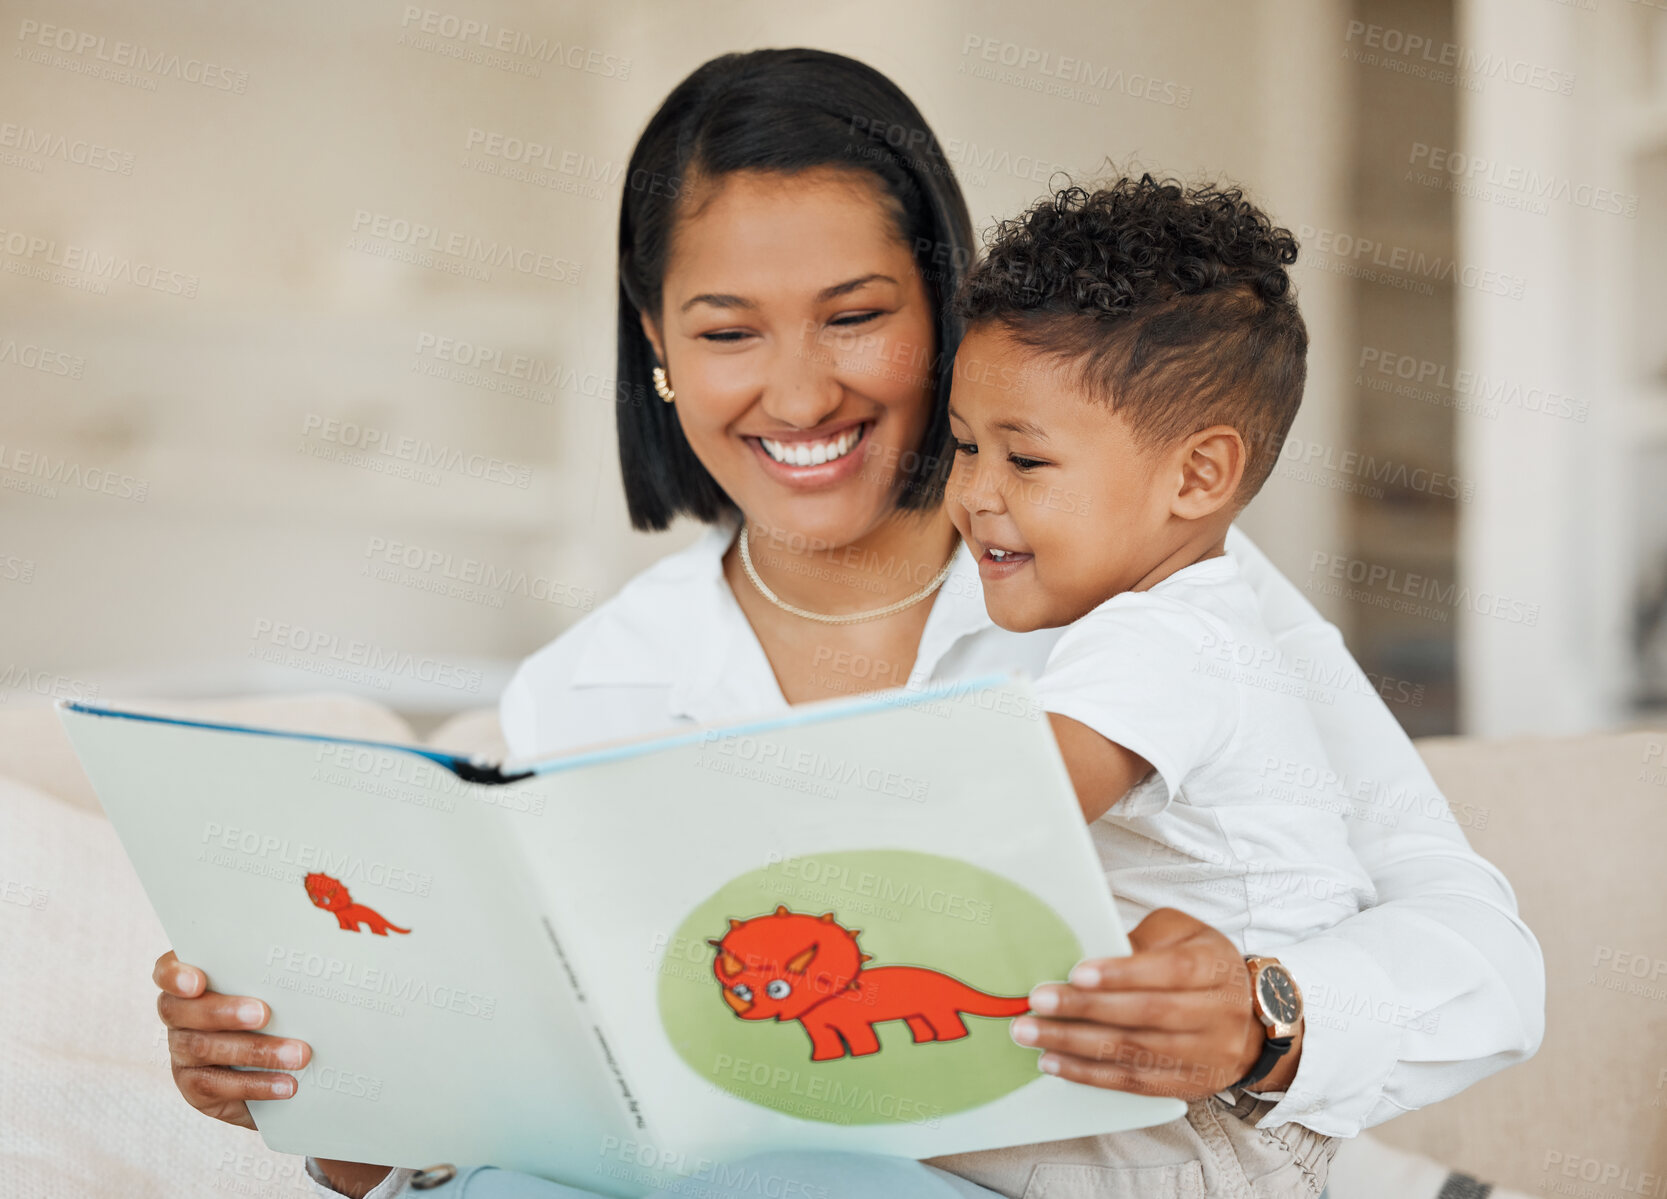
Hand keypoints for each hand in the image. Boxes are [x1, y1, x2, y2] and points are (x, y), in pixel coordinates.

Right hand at [153, 950, 394, 1195]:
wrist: (286, 1065)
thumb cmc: (284, 1008)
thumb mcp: (280, 987)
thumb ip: (280, 974)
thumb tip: (323, 957)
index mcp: (193, 980)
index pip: (167, 970)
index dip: (175, 974)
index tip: (197, 980)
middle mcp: (179, 1015)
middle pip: (182, 1011)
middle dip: (224, 1012)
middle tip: (265, 1013)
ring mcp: (182, 1052)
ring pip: (203, 1049)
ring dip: (255, 1051)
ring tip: (299, 1054)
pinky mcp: (194, 1087)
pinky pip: (216, 1087)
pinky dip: (255, 1085)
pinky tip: (287, 1085)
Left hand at [1012, 908, 1300, 1098]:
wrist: (1253, 1020)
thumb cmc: (1201, 962)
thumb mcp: (1181, 934)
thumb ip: (1143, 941)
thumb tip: (1090, 952)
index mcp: (1214, 967)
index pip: (1170, 971)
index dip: (1123, 973)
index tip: (1077, 972)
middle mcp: (1216, 1014)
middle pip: (1147, 1014)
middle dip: (1085, 1008)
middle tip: (1038, 1001)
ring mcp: (1204, 1055)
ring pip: (1135, 1052)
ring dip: (1075, 1045)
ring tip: (1031, 1033)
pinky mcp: (1186, 1085)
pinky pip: (1133, 1082)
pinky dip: (1088, 1074)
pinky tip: (1053, 1063)